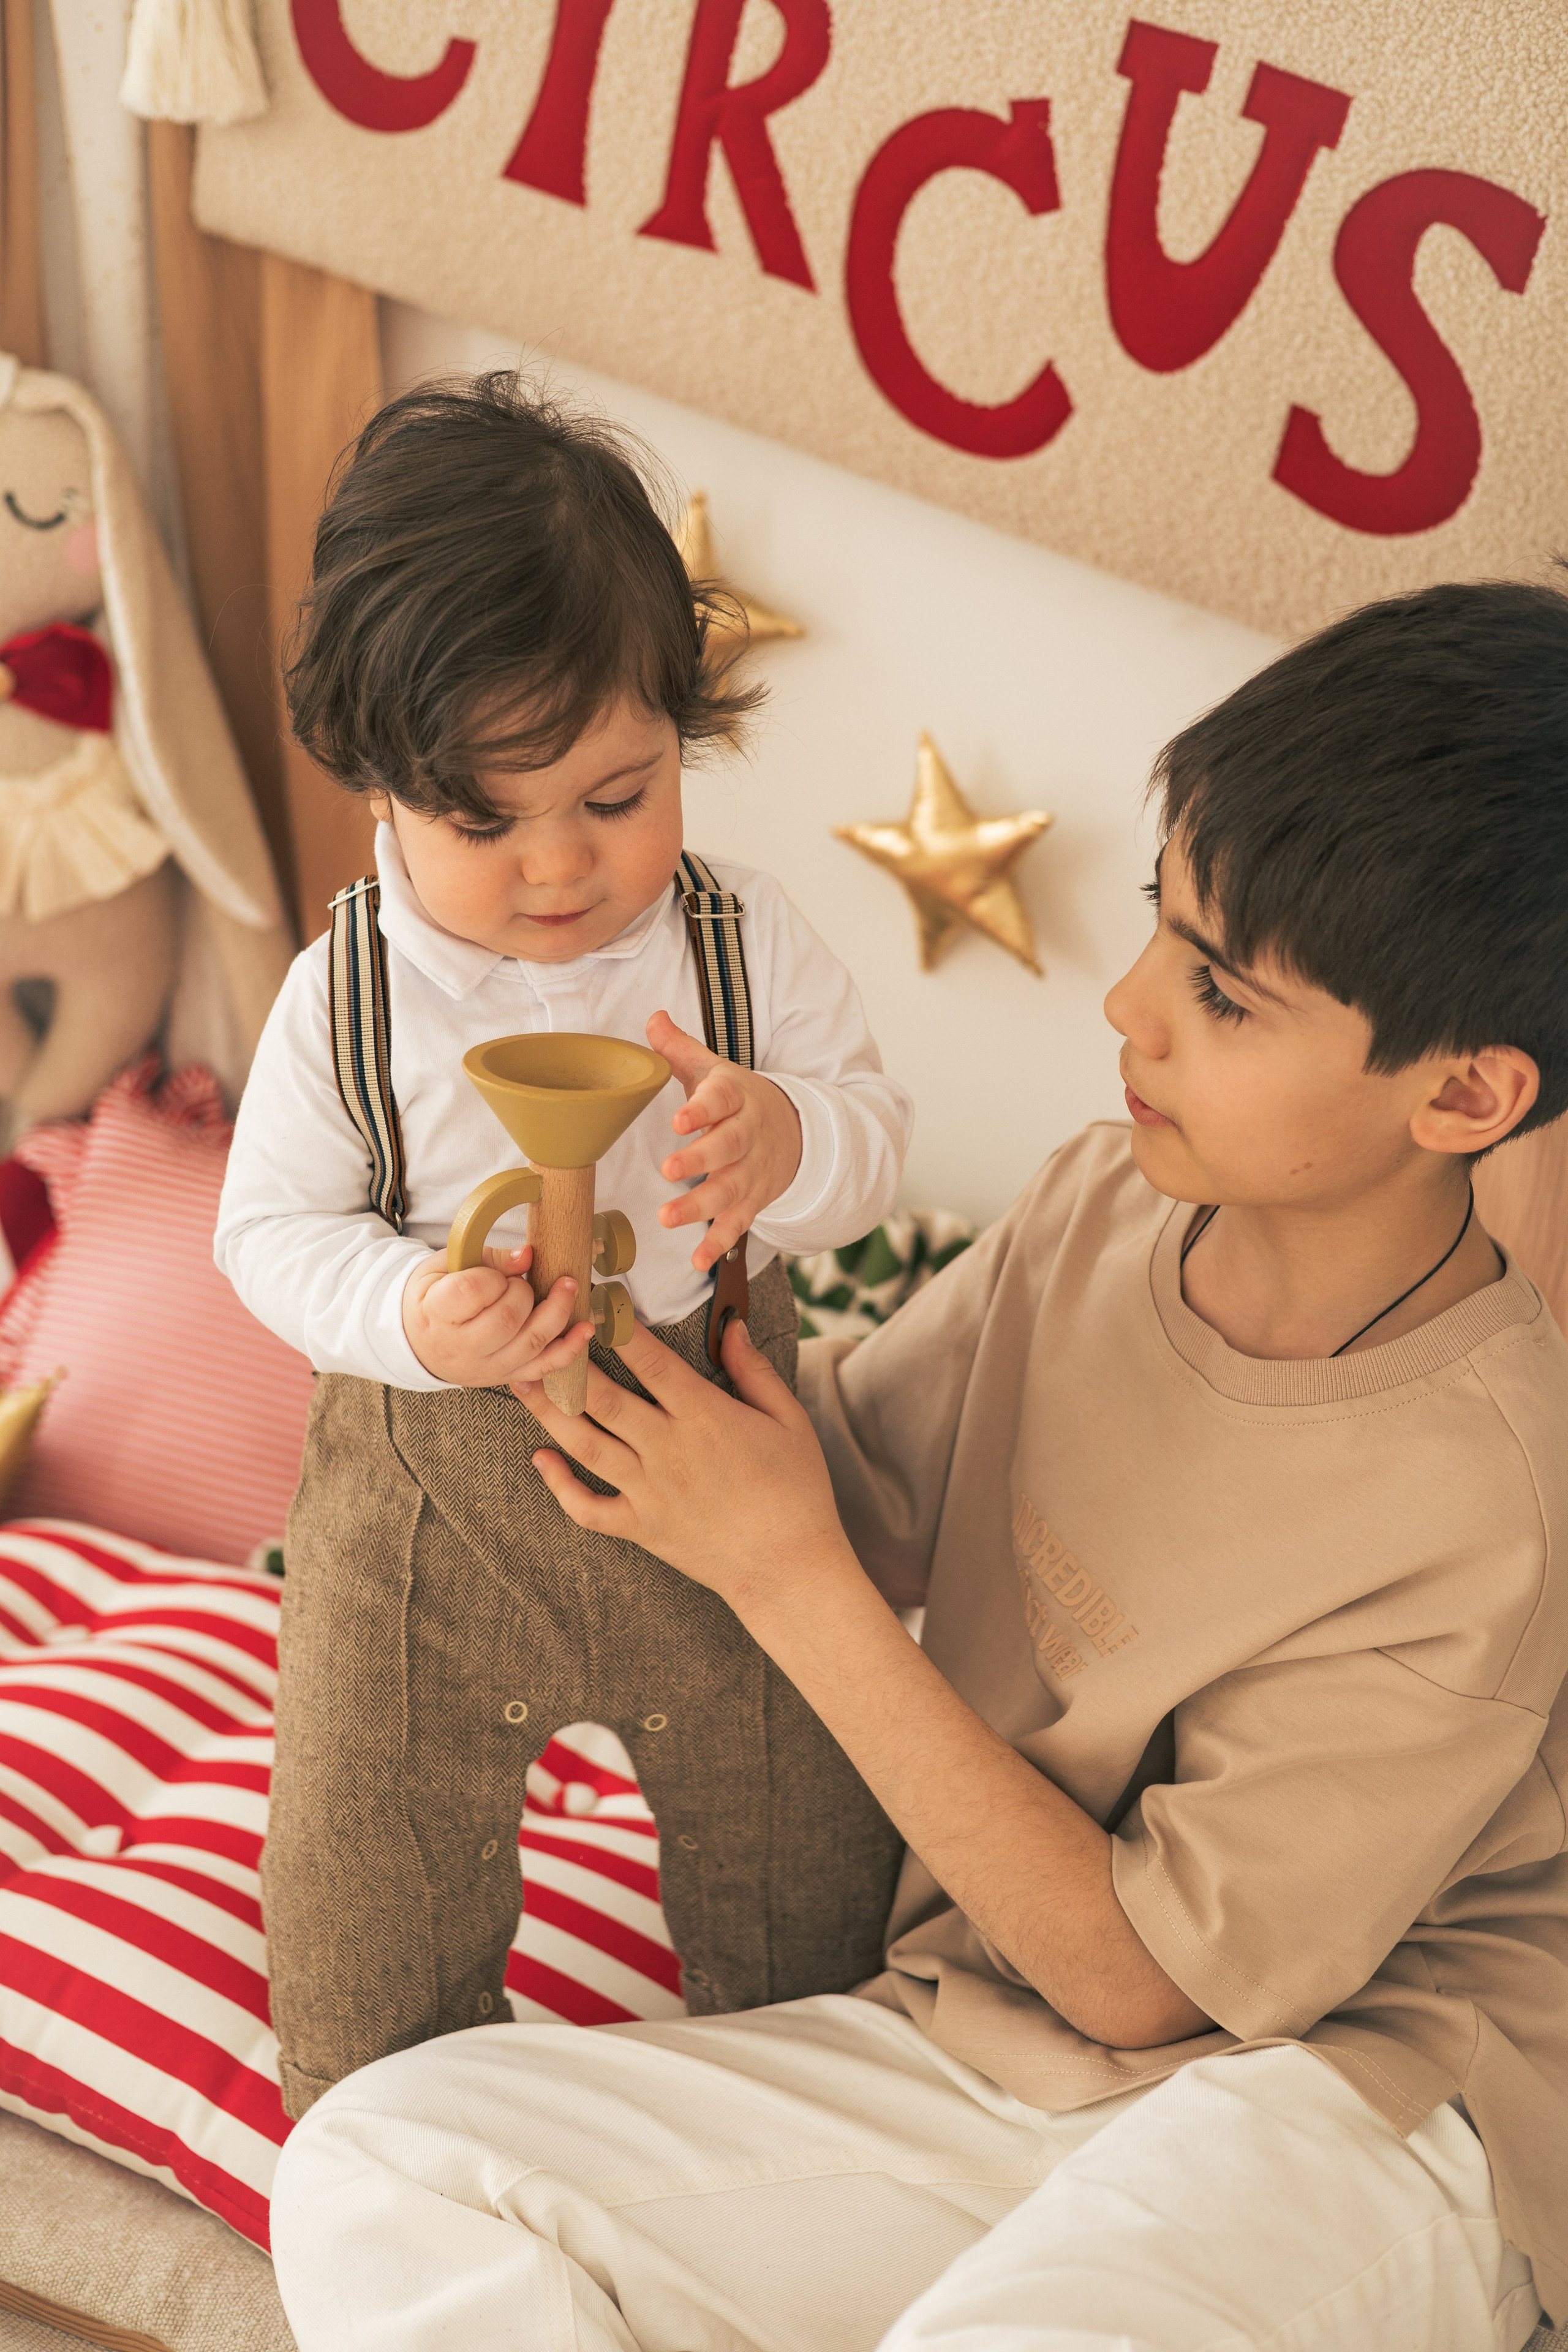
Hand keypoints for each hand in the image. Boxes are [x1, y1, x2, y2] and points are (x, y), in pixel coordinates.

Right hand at [403, 1243, 591, 1387]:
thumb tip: (528, 1255)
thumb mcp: (447, 1267)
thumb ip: (488, 1259)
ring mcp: (486, 1367)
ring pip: (531, 1343)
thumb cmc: (434, 1296)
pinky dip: (570, 1348)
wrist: (418, 1340)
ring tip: (568, 1287)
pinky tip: (585, 1327)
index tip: (496, 1274)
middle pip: (507, 1319)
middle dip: (524, 1293)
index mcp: (436, 1313)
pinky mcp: (508, 1376)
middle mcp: (460, 1348)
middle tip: (519, 1283)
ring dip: (557, 1312)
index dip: (493, 1277)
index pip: (472, 1291)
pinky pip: (544, 1367)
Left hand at [517, 1315, 848, 1606]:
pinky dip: (559, 1485)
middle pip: (603, 1397)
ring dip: (548, 1411)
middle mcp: (668, 1449)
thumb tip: (732, 1326)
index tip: (594, 1301)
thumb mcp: (789, 1419)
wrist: (789, 1567)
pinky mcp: (640, 1527)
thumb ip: (755, 1371)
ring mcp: (649, 1491)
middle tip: (542, 1333)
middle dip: (568, 1362)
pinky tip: (540, 1459)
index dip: (617, 1328)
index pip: (649, 1360)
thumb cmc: (797, 1489)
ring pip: (584, 1445)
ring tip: (520, 1382)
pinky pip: (587, 1508)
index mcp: (705, 1416)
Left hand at [647, 1009, 802, 1273]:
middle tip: (668, 1170)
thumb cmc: (737, 1099)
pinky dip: (718, 1243)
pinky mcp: (754, 1200)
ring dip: (699, 1206)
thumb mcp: (714, 1070)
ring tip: (667, 1218)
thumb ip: (680, 1049)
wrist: (793, 1129)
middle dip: (700, 1160)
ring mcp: (752, 1171)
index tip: (679, 1118)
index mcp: (735, 1097)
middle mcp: (747, 1135)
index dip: (702, 1108)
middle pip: (727, 1147)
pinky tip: (698, 1260)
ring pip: (729, 1189)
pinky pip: (738, 1224)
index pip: (721, 1099)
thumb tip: (652, 1018)